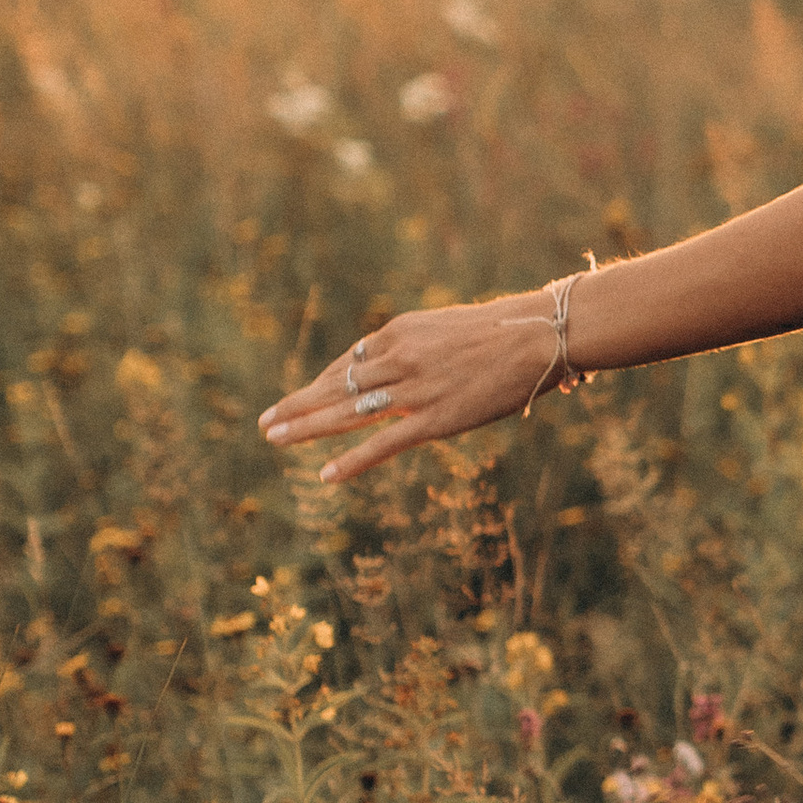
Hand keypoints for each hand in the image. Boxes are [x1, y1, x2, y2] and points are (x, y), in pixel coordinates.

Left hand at [259, 295, 553, 486]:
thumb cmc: (502, 329)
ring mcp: (414, 390)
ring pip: (347, 413)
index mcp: (399, 332)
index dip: (320, 384)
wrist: (537, 336)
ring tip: (275, 439)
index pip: (347, 361)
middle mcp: (397, 358)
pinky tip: (326, 476)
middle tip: (265, 421)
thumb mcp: (445, 327)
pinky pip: (383, 443)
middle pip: (335, 386)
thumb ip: (416, 346)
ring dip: (306, 428)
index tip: (302, 397)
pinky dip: (352, 461)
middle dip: (297, 404)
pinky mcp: (434, 419)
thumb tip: (398, 361)